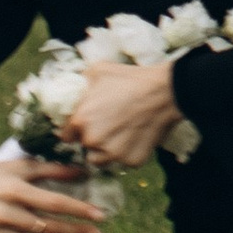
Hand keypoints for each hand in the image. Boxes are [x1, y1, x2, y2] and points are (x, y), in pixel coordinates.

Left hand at [59, 62, 182, 173]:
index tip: (88, 125)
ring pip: (102, 160)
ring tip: (121, 135)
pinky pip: (125, 161)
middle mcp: (93, 140)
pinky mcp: (132, 160)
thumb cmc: (131, 79)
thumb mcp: (98, 71)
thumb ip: (81, 85)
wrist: (166, 91)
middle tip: (110, 126)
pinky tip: (138, 136)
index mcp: (80, 120)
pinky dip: (130, 152)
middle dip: (94, 139)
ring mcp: (113, 153)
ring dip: (107, 151)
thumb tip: (74, 88)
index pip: (67, 136)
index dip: (76, 130)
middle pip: (85, 148)